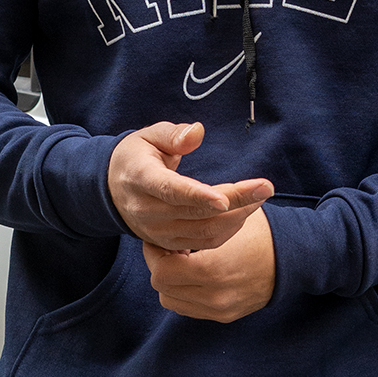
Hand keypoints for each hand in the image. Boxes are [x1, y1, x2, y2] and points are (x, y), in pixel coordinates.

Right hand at [107, 121, 271, 250]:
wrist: (112, 189)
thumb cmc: (137, 157)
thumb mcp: (149, 136)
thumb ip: (173, 134)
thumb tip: (197, 132)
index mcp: (141, 179)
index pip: (171, 190)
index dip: (198, 195)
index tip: (225, 199)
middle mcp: (147, 211)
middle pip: (195, 211)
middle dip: (235, 202)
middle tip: (265, 188)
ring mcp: (156, 232)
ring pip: (203, 232)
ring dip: (237, 217)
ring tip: (260, 197)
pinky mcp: (167, 244)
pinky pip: (203, 243)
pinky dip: (227, 230)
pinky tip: (245, 213)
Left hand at [143, 208, 275, 322]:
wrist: (295, 259)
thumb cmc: (263, 232)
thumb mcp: (233, 217)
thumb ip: (200, 218)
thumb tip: (169, 211)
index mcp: (213, 269)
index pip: (161, 270)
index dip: (155, 253)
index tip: (160, 238)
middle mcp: (213, 295)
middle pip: (163, 288)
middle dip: (160, 266)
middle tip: (170, 247)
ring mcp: (219, 309)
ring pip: (172, 300)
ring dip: (171, 281)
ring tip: (183, 261)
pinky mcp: (224, 316)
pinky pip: (189, 308)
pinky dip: (185, 292)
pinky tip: (196, 273)